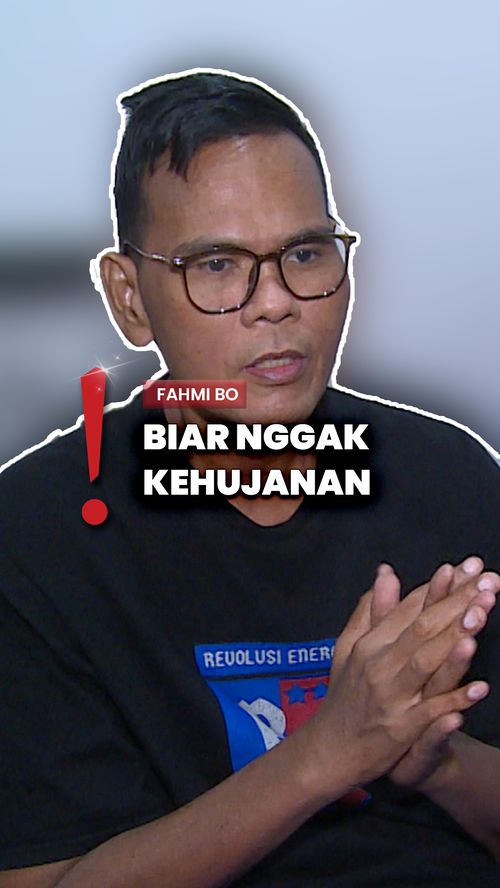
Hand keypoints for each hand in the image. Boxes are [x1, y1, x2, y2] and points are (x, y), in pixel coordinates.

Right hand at [299, 561, 499, 798]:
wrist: (326, 752)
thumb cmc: (343, 697)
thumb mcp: (348, 647)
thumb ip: (370, 610)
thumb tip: (387, 572)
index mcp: (370, 643)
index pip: (411, 607)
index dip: (442, 585)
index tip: (471, 566)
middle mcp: (379, 665)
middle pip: (423, 627)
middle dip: (459, 603)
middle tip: (490, 581)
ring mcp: (390, 697)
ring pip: (426, 662)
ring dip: (455, 639)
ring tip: (482, 617)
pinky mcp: (399, 730)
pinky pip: (430, 712)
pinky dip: (454, 700)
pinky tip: (480, 689)